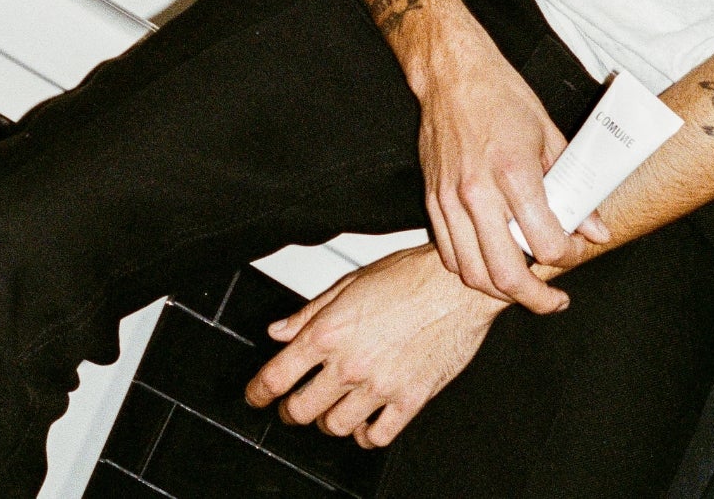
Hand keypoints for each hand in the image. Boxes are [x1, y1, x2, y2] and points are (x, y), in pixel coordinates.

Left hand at [244, 245, 502, 447]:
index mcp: (329, 332)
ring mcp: (380, 386)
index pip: (277, 376)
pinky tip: (366, 422)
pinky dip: (366, 435)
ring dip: (328, 421)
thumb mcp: (349, 283)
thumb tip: (279, 330)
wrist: (458, 285)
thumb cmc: (408, 276)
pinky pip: (377, 436)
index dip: (258, 392)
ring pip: (336, 427)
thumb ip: (309, 312)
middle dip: (290, 411)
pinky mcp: (409, 401)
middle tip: (293, 405)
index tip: (255, 397)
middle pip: (301, 410)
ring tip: (332, 409)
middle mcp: (350, 363)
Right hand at [408, 7, 609, 309]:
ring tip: (523, 288)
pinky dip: (471, 270)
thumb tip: (595, 229)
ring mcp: (449, 199)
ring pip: (473, 273)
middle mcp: (478, 192)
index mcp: (514, 173)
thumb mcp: (549, 134)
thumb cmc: (500, 95)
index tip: (575, 251)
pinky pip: (449, 254)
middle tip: (554, 299)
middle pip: (507, 275)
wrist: (452, 73)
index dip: (568, 257)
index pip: (546, 243)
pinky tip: (490, 264)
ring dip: (502, 292)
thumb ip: (573, 186)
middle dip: (537, 298)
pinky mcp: (431, 199)